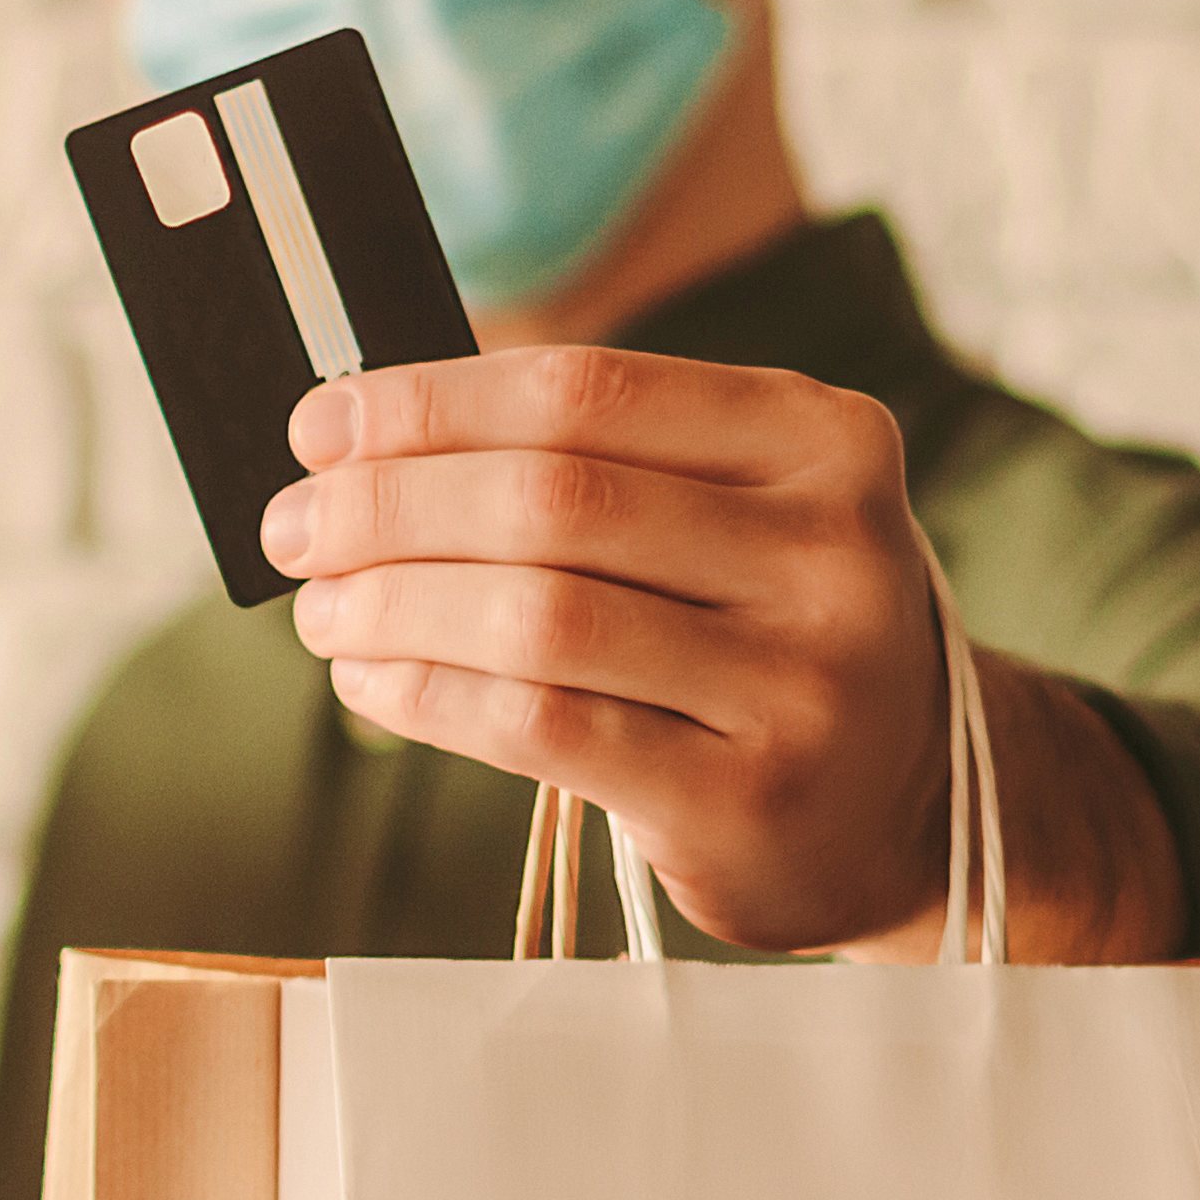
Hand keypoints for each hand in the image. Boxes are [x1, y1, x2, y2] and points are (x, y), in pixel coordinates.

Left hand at [260, 346, 948, 954]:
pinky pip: (542, 726)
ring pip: (535, 614)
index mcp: (824, 438)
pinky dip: (428, 696)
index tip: (319, 425)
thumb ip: (591, 462)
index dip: (428, 404)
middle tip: (295, 528)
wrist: (905, 807)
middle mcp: (830, 551)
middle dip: (387, 506)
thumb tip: (358, 439)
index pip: (584, 392)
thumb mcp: (734, 511)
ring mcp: (800, 682)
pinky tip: (372, 680)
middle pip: (549, 499)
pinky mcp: (746, 797)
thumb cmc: (766, 632)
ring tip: (323, 607)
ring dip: (392, 604)